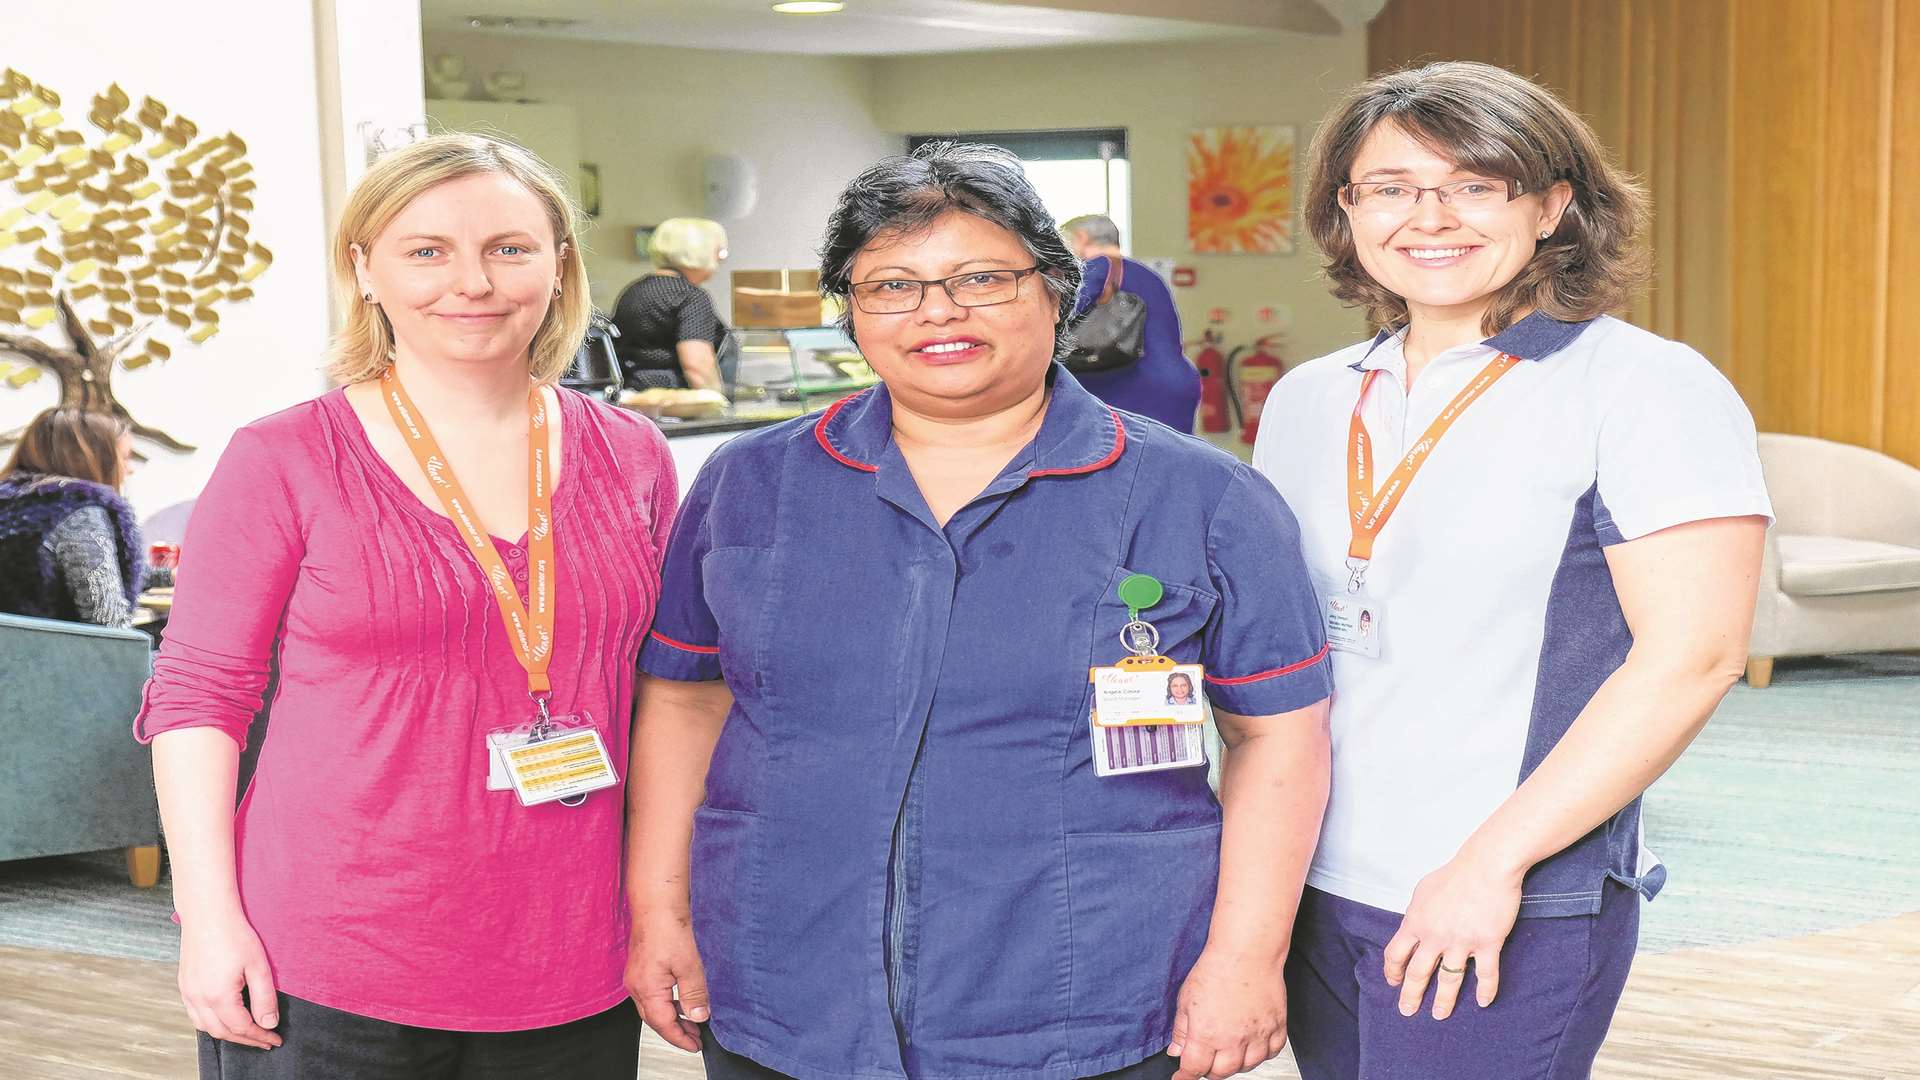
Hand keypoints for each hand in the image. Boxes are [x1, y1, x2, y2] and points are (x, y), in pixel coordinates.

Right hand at [178, 912, 281, 1048]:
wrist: (208, 913)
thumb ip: (264, 998)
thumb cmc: (235, 934)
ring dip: (227, 1033)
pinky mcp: (184, 984)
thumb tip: (268, 1023)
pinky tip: (224, 1018)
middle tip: (264, 1040)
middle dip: (245, 1040)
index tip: (274, 1040)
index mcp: (218, 996)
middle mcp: (198, 998)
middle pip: (222, 1032)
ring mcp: (187, 992)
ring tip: (247, 1033)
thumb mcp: (258, 966)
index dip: (260, 1037)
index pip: (242, 1028)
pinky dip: (210, 1023)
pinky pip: (194, 1014)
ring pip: (205, 1026)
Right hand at [627, 906, 709, 1051]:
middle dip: (675, 1032)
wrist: (656, 904)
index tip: (695, 1046)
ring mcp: (636, 977)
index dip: (680, 1038)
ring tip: (692, 1023)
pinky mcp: (640, 969)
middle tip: (696, 1038)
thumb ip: (694, 994)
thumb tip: (700, 1016)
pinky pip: (651, 995)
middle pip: (655, 1020)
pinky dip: (666, 1004)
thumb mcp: (689, 965)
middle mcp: (636, 986)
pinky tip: (681, 1001)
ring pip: (652, 1008)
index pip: (663, 1025)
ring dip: (671, 1018)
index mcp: (646, 989)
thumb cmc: (668, 928)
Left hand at [1167, 946, 1289, 1078]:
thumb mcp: (1186, 999)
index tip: (1182, 1076)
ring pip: (1247, 1066)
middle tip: (1206, 1059)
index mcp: (1206, 1035)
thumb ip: (1181, 1029)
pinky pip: (1272, 1052)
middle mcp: (1233, 1040)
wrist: (1247, 952)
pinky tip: (1253, 1044)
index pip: (1194, 1068)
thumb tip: (1175, 1050)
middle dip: (1210, 1069)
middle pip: (1221, 1072)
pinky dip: (1262, 1053)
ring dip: (1236, 1063)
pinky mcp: (1276, 1027)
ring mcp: (1257, 1035)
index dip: (1186, 1074)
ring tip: (1229, 1050)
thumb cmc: (1215, 969)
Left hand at [1382, 848, 1523, 1020]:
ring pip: (1449, 980)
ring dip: (1444, 1001)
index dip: (1392, 971)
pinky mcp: (1487, 943)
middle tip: (1407, 1011)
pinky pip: (1486, 974)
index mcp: (1416, 922)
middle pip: (1418, 973)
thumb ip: (1416, 912)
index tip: (1393, 982)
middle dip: (1411, 995)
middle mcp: (1435, 936)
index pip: (1396, 954)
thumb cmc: (1455, 874)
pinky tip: (1483, 1002)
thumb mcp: (1423, 890)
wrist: (1486, 865)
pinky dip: (1485, 991)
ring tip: (1440, 1015)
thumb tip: (1412, 925)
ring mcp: (1462, 942)